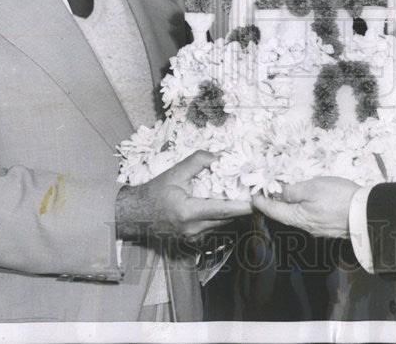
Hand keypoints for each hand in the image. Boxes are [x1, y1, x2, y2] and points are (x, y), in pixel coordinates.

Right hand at [116, 150, 251, 239]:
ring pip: (223, 225)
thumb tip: (220, 155)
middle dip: (244, 208)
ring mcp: (193, 238)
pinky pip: (215, 228)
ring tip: (248, 198)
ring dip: (235, 213)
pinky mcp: (193, 240)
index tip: (259, 199)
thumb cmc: (154, 192)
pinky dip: (223, 218)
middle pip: (227, 219)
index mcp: (188, 212)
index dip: (244, 206)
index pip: (223, 210)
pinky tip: (229, 206)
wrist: (135, 215)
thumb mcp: (174, 173)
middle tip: (259, 194)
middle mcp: (193, 229)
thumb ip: (198, 161)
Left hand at [251, 177, 358, 238]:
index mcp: (298, 217)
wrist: (366, 213)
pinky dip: (303, 208)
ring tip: (285, 195)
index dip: (262, 202)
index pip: (273, 211)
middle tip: (266, 193)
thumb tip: (277, 192)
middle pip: (285, 215)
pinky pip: (310, 217)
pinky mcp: (330, 226)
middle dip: (274, 205)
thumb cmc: (339, 198)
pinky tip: (307, 201)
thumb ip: (293, 190)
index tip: (253, 196)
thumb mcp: (313, 188)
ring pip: (298, 216)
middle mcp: (306, 226)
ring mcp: (319, 228)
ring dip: (289, 206)